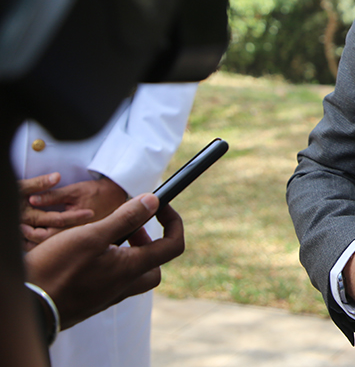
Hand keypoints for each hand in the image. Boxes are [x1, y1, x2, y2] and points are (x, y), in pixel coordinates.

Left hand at [18, 174, 93, 248]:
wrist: (118, 195)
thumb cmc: (98, 192)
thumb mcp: (75, 191)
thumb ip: (53, 196)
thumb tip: (32, 199)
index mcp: (72, 226)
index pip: (43, 235)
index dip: (28, 232)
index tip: (18, 224)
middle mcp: (75, 236)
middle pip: (45, 246)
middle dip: (28, 240)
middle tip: (17, 231)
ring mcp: (78, 239)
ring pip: (51, 247)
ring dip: (35, 243)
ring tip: (22, 237)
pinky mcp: (80, 238)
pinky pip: (59, 245)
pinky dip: (46, 243)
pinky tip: (38, 239)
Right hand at [24, 193, 183, 329]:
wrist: (29, 304)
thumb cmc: (57, 270)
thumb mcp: (92, 235)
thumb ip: (125, 218)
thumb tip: (153, 201)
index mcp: (131, 269)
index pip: (172, 246)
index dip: (174, 223)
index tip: (161, 208)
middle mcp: (124, 286)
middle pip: (154, 265)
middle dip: (150, 242)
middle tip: (131, 228)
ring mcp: (107, 296)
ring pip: (133, 275)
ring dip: (129, 253)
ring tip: (107, 237)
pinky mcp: (92, 301)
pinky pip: (113, 282)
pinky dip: (111, 265)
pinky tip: (89, 255)